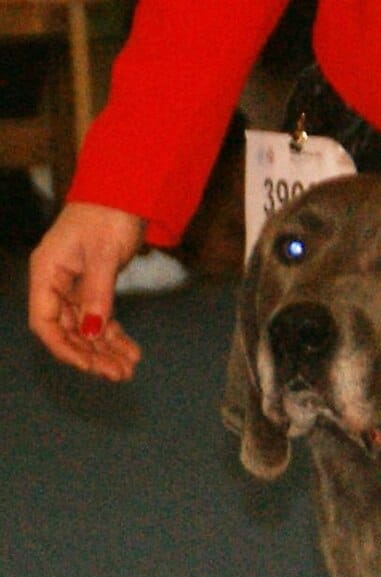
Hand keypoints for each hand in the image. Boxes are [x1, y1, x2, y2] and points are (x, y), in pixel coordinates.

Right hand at [27, 202, 148, 380]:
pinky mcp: (94, 286)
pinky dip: (114, 335)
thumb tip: (92, 332)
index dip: (65, 348)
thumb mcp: (102, 256)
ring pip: (85, 328)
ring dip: (105, 350)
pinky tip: (131, 352)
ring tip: (129, 368)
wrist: (125, 194)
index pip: (45, 322)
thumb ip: (97, 295)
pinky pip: (100, 318)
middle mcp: (56, 282)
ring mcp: (74, 285)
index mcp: (46, 273)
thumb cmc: (107, 216)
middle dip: (91, 354)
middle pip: (66, 330)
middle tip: (120, 374)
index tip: (91, 366)